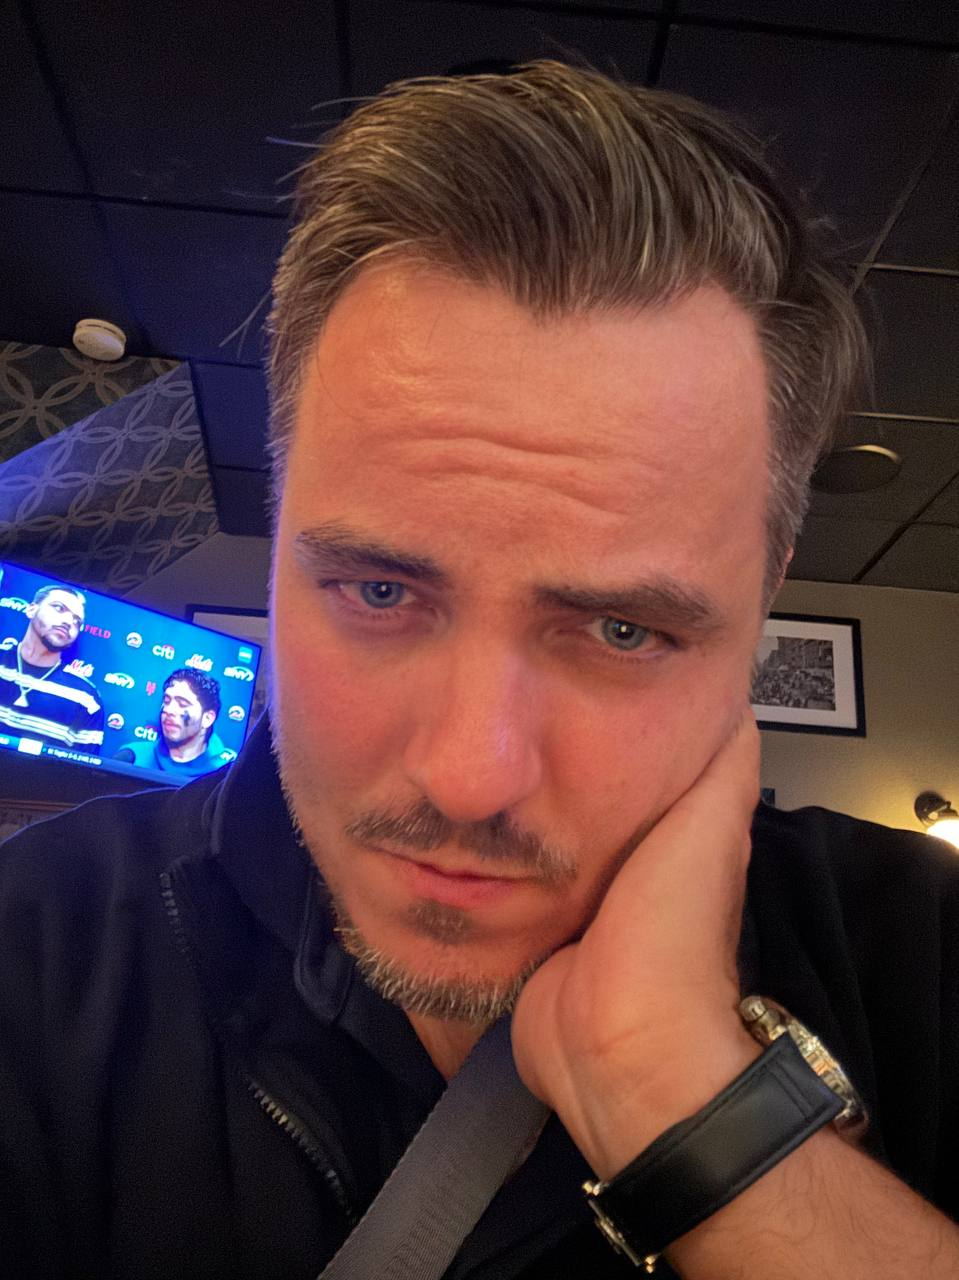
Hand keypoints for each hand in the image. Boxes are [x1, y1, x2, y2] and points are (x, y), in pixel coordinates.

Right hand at [511, 711, 761, 1178]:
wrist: (615, 1040)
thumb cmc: (669, 928)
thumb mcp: (709, 827)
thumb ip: (722, 767)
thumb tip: (734, 695)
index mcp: (668, 838)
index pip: (633, 762)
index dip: (608, 721)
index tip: (561, 676)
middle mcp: (617, 865)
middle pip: (572, 792)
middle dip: (540, 758)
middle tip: (496, 709)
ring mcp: (565, 902)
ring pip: (530, 833)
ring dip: (502, 804)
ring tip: (466, 750)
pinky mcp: (520, 930)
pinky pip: (493, 880)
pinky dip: (472, 854)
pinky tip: (444, 817)